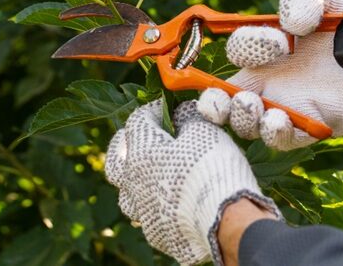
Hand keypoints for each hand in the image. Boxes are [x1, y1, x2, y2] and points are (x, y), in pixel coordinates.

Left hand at [105, 99, 279, 264]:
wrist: (226, 221)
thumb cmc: (212, 169)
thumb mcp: (204, 130)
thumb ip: (188, 117)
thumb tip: (182, 112)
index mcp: (140, 152)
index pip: (138, 121)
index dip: (154, 110)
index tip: (169, 108)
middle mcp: (133, 182)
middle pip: (116, 160)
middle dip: (125, 145)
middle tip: (138, 139)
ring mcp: (142, 211)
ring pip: (127, 193)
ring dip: (135, 181)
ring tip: (149, 175)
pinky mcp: (156, 234)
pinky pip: (148, 216)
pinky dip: (155, 206)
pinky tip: (169, 204)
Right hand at [197, 0, 342, 150]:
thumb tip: (291, 24)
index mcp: (263, 52)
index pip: (237, 53)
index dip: (248, 47)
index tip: (279, 41)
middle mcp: (267, 83)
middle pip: (224, 101)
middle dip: (215, 102)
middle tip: (225, 98)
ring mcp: (285, 108)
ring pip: (248, 125)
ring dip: (244, 119)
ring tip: (255, 107)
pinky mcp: (309, 127)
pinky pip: (283, 140)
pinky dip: (275, 133)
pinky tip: (278, 121)